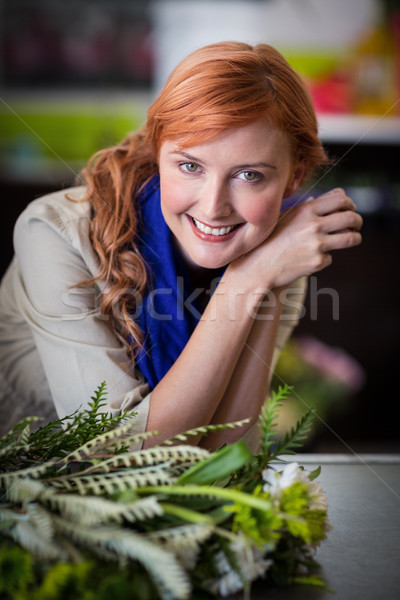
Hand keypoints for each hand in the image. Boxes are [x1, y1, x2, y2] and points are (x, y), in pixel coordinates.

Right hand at [232, 188, 362, 289]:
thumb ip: (312, 206)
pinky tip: (311, 257)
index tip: (349, 209)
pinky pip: (331, 257)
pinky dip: (325, 257)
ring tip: (351, 238)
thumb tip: (337, 195)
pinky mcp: (318, 262)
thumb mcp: (288, 216)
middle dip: (358, 221)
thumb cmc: (272, 239)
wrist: (259, 266)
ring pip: (351, 238)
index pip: (341, 199)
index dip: (349, 204)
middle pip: (351, 217)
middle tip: (356, 224)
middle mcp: (314, 225)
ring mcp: (317, 244)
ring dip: (355, 238)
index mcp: (306, 210)